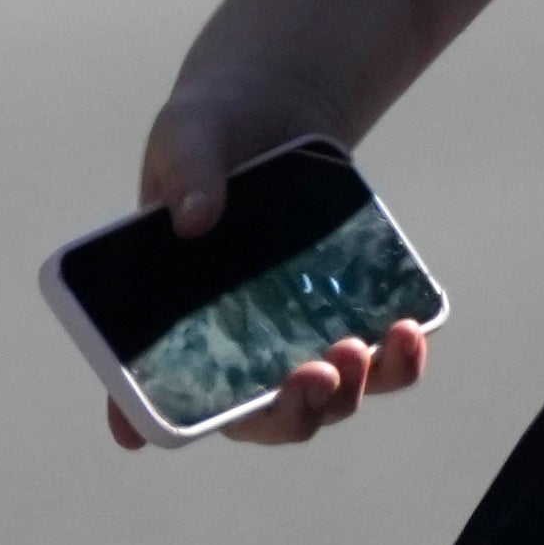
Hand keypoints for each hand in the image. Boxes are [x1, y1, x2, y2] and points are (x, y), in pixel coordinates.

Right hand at [100, 66, 437, 451]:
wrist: (276, 110)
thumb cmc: (210, 133)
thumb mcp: (188, 137)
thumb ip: (186, 174)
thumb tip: (194, 220)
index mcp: (178, 320)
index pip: (158, 386)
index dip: (147, 417)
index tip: (136, 433)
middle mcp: (239, 349)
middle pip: (263, 418)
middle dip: (292, 412)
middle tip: (314, 374)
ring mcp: (299, 342)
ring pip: (327, 402)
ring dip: (348, 393)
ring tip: (360, 348)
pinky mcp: (351, 321)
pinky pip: (382, 364)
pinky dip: (399, 362)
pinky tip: (407, 329)